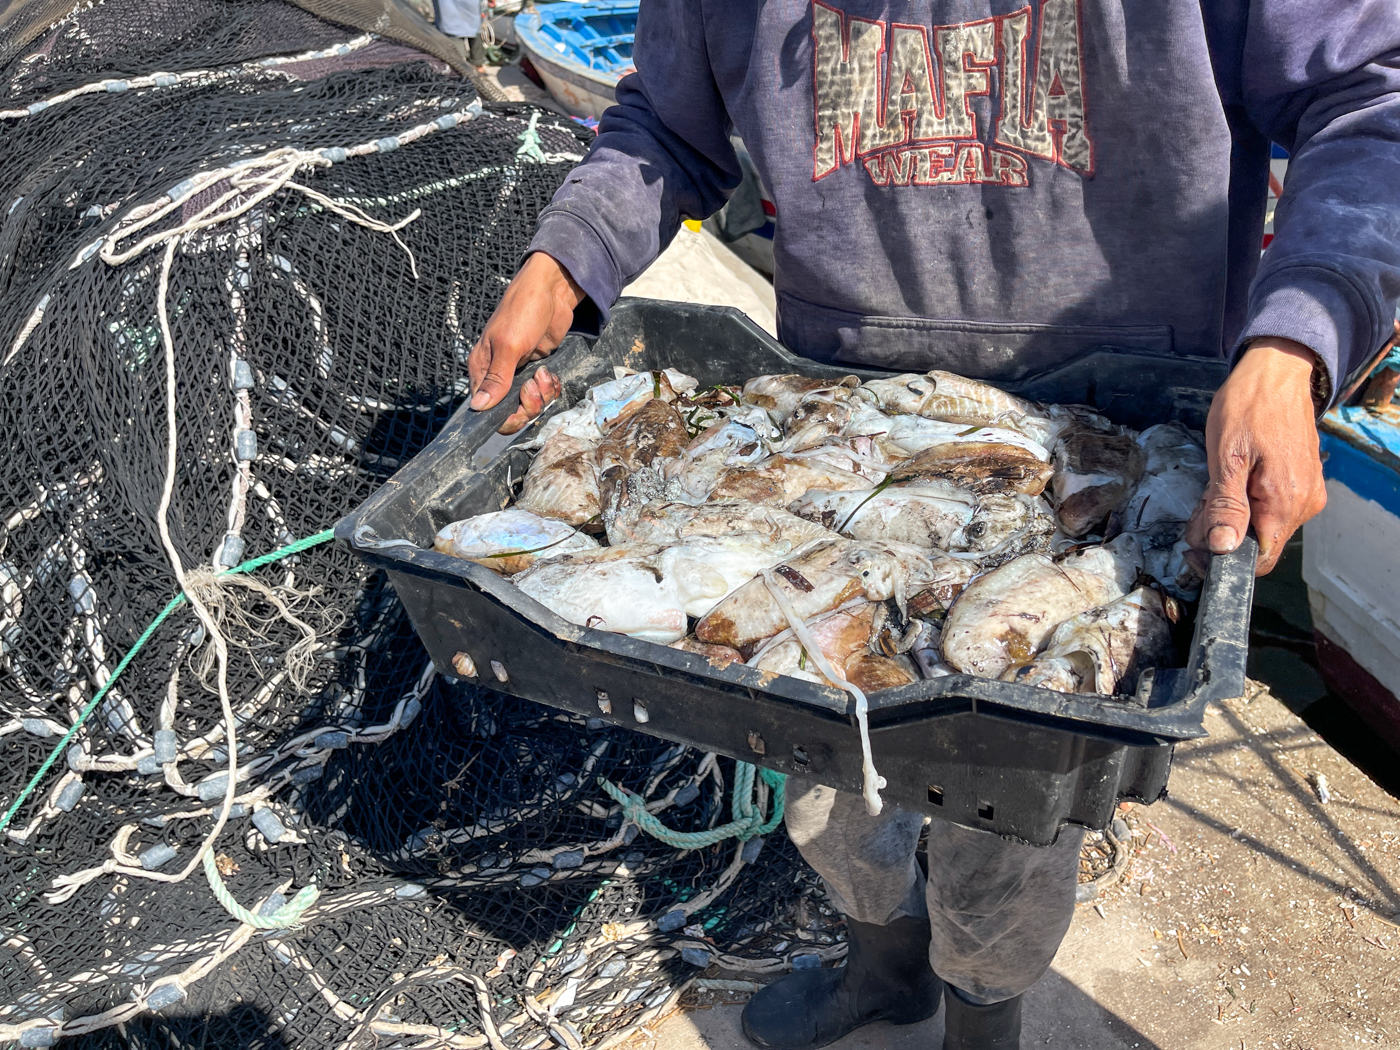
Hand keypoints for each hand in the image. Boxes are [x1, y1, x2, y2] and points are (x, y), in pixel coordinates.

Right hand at [468, 252, 583, 433]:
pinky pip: (544, 392)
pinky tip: (551, 373)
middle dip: (528, 406)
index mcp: (482, 369)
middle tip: (535, 386)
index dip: (505, 416)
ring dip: (542, 394)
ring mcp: (519, 373)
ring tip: (544, 374)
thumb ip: (496, 379)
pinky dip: (551, 387)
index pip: (485, 409)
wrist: (552, 291)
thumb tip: (478, 407)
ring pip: (530, 404)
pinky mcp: (537, 369)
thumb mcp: (509, 345)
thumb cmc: (524, 310)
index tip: (520, 406)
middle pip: (510, 412)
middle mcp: (498, 374)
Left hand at [1185, 338, 1327, 575]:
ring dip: (1232, 514)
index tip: (1195, 547)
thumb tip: (1223, 547)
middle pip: (1257, 542)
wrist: (1276, 373)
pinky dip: (1246, 500)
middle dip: (1221, 531)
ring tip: (1215, 484)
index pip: (1260, 559)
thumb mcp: (1226, 457)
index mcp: (1285, 502)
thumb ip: (1226, 505)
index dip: (1225, 560)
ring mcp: (1306, 493)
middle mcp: (1303, 504)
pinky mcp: (1302, 482)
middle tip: (1199, 505)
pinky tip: (1233, 479)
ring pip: (1261, 525)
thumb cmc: (1248, 407)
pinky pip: (1271, 507)